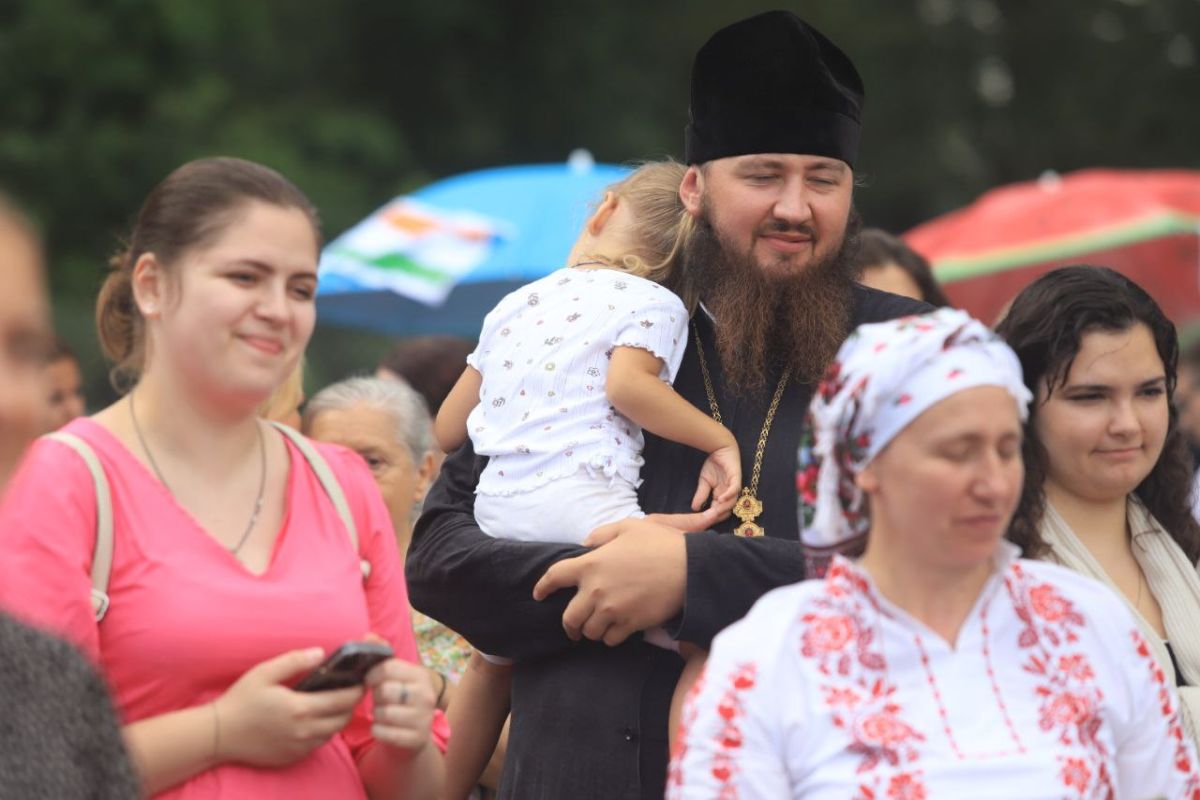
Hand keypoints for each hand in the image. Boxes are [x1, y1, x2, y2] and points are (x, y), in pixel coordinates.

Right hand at [215, 648, 363, 766]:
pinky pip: (317, 745)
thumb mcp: (264, 672)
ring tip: (335, 704)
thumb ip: (295, 660)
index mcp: (300, 709)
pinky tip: (315, 719)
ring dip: (338, 719)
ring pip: (332, 734)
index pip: (343, 701)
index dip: (357, 691)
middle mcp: (304, 731)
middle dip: (351, 705)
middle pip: (343, 720)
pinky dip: (323, 732)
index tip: (362, 681)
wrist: (218, 734)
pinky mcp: (291, 757)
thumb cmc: (241, 700)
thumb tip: (321, 653)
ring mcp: (298, 747)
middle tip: (351, 691)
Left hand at [366, 658, 434, 752]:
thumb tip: (368, 636)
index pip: (388, 668)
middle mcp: (426, 695)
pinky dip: (377, 731)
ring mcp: (423, 718)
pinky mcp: (417, 739)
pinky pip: (382, 732)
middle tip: (381, 700)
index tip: (371, 681)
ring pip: (382, 713)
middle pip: (384, 690)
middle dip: (376, 697)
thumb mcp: (394, 677)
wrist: (415, 734)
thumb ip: (381, 656)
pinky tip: (384, 729)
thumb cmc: (400, 700)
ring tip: (384, 714)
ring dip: (377, 715)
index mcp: (420, 675)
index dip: (372, 675)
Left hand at [533, 518, 686, 645]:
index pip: (555, 577)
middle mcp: (595, 590)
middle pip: (569, 618)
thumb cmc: (660, 544)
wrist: (689, 569)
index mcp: (591, 564)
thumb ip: (602, 534)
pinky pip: (610, 639)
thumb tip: (587, 544)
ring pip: (589, 631)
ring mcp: (612, 610)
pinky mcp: (629, 625)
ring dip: (592, 630)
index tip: (538, 594)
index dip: (543, 587)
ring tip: (600, 625)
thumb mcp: (629, 527)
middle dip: (569, 625)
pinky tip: (617, 629)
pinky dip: (611, 637)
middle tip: (574, 627)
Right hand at [691, 443, 740, 518]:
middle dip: (719, 515)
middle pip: (727, 509)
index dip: (713, 516)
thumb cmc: (714, 464)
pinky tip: (720, 499)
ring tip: (715, 511)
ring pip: (732, 501)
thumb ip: (701, 494)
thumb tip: (694, 508)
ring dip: (724, 507)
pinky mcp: (736, 478)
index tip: (703, 521)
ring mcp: (733, 486)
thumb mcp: (704, 481)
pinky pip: (735, 489)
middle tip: (709, 518)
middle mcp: (729, 493)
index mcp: (722, 494)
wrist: (719, 448)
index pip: (719, 510)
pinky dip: (728, 495)